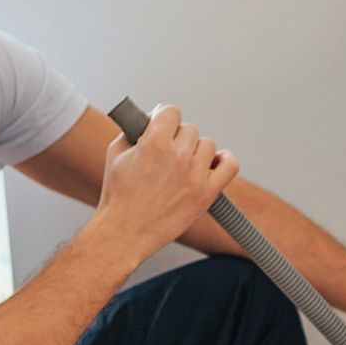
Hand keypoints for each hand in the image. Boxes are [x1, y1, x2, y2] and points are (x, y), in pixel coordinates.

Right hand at [93, 104, 238, 263]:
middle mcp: (177, 157)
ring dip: (195, 151)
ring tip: (182, 165)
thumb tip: (151, 118)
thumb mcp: (115, 153)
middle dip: (177, 138)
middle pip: (189, 129)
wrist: (124, 233)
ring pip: (207, 145)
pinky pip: (229, 165)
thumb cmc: (117, 195)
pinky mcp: (206, 194)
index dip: (164, 117)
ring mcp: (194, 176)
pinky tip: (213, 162)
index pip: (172, 111)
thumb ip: (134, 130)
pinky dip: (225, 160)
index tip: (161, 126)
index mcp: (153, 143)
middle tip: (166, 154)